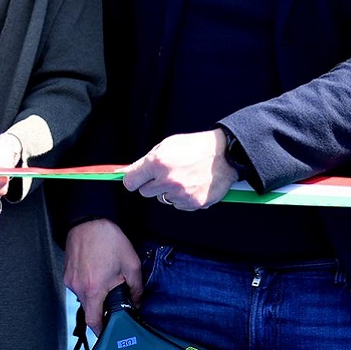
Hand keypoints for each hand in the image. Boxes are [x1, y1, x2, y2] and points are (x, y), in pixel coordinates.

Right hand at [64, 219, 141, 335]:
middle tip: (114, 292)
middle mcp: (78, 287)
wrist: (89, 220)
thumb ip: (136, 288)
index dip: (101, 330)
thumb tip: (137, 302)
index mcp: (94, 289)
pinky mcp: (67, 272)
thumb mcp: (130, 264)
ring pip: (84, 295)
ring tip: (105, 274)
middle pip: (90, 307)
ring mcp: (70, 279)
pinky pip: (78, 284)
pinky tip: (96, 268)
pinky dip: (88, 281)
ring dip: (95, 291)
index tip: (108, 332)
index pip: (93, 322)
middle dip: (102, 304)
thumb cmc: (108, 239)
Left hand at [122, 129, 237, 209]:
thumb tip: (125, 173)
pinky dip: (183, 197)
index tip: (137, 179)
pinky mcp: (193, 204)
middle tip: (166, 174)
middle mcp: (167, 180)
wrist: (225, 154)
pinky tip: (193, 184)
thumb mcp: (167, 145)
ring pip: (162, 199)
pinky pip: (178, 205)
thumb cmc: (195, 147)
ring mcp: (180, 194)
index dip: (133, 180)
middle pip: (145, 192)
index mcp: (157, 163)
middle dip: (152, 184)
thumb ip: (145, 160)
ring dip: (169, 191)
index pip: (130, 182)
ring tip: (184, 177)